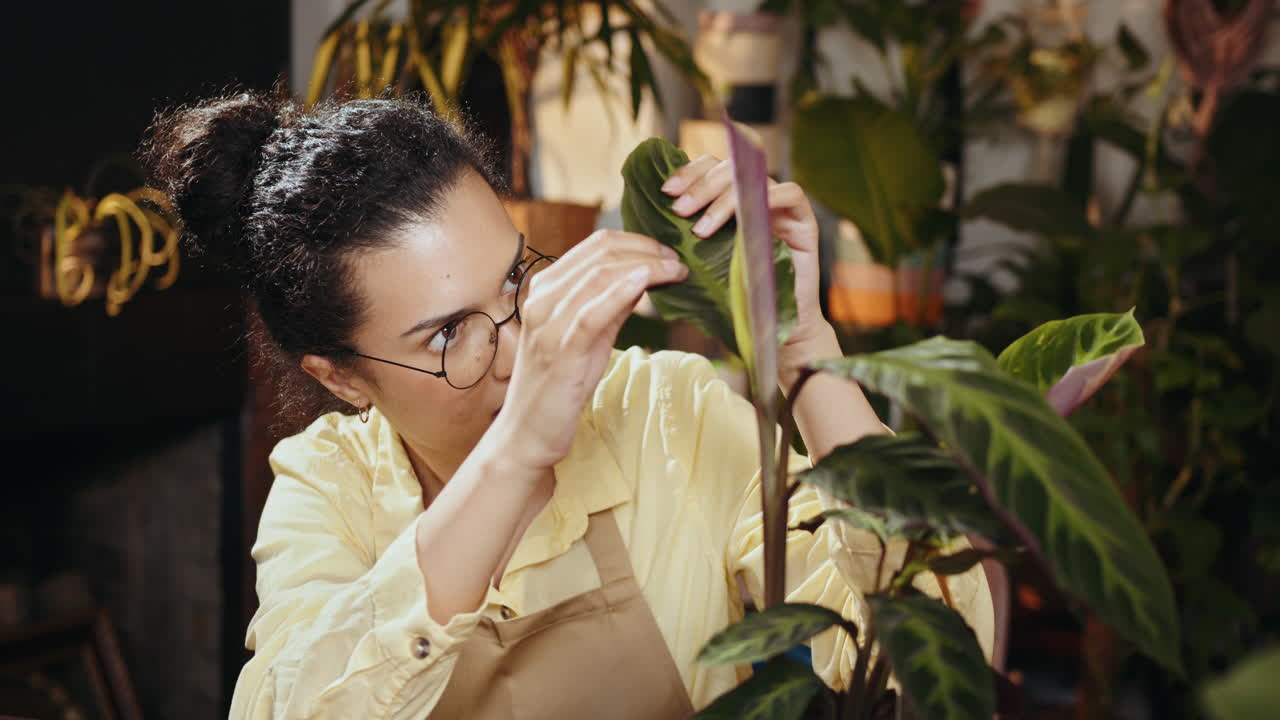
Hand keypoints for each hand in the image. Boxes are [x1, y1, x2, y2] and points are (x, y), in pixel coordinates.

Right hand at [493, 229, 687, 470]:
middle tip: (678, 263)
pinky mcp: (560, 351)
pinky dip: (620, 292)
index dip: (638, 242)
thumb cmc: (560, 385)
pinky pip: (592, 313)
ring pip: (599, 277)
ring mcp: (549, 324)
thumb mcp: (589, 336)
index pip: (595, 246)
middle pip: (600, 255)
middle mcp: (543, 299)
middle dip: (647, 252)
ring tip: (674, 271)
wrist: (527, 432)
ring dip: (645, 267)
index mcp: (547, 288)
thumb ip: (611, 305)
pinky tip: (645, 281)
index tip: (668, 255)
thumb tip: (643, 275)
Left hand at [660, 154, 839, 385]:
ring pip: (756, 179)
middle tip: (680, 210)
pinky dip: (766, 200)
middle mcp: (757, 200)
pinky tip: (742, 225)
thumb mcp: (702, 264)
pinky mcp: (805, 223)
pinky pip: (790, 193)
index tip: (667, 191)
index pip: (711, 168)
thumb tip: (649, 223)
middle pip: (731, 167)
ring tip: (701, 229)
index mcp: (732, 203)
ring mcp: (782, 209)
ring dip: (724, 199)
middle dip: (701, 185)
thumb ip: (686, 240)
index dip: (689, 173)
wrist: (772, 330)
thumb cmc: (734, 300)